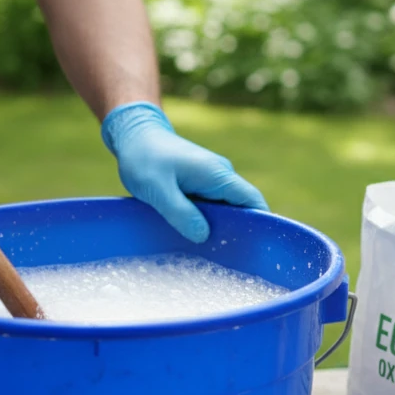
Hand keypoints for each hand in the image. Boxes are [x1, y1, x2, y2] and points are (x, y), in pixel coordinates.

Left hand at [102, 102, 267, 242]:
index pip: (252, 199)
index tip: (256, 247)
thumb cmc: (144, 159)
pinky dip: (207, 221)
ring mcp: (211, 179)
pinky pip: (211, 206)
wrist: (134, 135)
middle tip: (225, 259)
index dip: (261, 222)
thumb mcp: (158, 189)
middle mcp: (220, 175)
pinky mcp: (199, 184)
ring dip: (219, 228)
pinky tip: (194, 237)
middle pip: (241, 208)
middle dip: (238, 231)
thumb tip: (203, 236)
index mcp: (217, 174)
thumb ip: (181, 213)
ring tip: (209, 252)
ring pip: (225, 209)